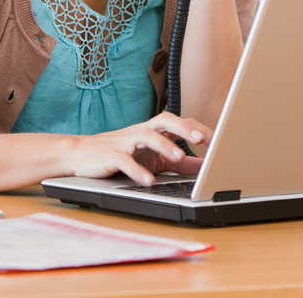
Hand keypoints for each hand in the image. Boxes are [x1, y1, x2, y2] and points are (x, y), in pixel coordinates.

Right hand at [68, 112, 211, 185]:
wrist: (81, 155)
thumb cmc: (122, 154)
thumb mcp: (154, 159)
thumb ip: (180, 162)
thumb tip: (206, 166)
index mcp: (154, 131)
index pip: (181, 122)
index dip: (200, 128)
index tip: (220, 139)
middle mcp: (141, 132)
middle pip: (165, 120)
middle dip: (184, 127)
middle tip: (202, 138)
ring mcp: (125, 141)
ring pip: (146, 135)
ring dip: (164, 145)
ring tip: (179, 157)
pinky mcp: (110, 155)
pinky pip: (125, 160)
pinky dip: (137, 171)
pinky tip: (149, 181)